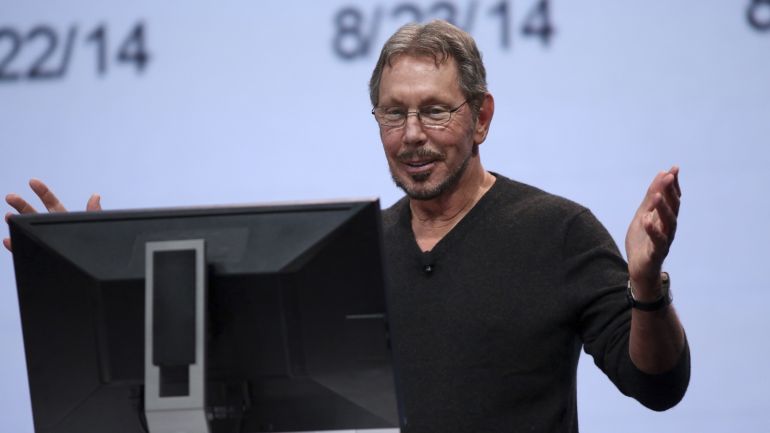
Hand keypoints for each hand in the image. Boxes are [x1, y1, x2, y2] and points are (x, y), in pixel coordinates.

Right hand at [3, 179, 100, 251]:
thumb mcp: (94, 228)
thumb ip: (94, 213)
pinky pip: (26, 250)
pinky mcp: (40, 256)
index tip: (33, 182)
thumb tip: (96, 196)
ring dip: (17, 223)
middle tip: (10, 197)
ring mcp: (44, 242)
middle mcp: (52, 229)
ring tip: (9, 217)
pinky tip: (9, 240)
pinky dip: (17, 246)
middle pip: (34, 214)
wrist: (94, 268)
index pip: (52, 203)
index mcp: (65, 220)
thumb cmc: (96, 248)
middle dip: (22, 205)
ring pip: (27, 230)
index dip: (43, 192)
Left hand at [625, 166, 680, 297]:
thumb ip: (651, 197)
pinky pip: (657, 241)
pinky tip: (647, 220)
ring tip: (656, 195)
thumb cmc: (643, 241)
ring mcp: (664, 241)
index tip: (674, 169)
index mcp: (665, 219)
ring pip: (667, 224)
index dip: (673, 184)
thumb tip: (662, 174)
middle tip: (668, 177)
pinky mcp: (656, 253)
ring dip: (662, 209)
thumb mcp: (643, 214)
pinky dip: (652, 230)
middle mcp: (668, 228)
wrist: (639, 268)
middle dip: (670, 192)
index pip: (672, 199)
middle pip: (673, 208)